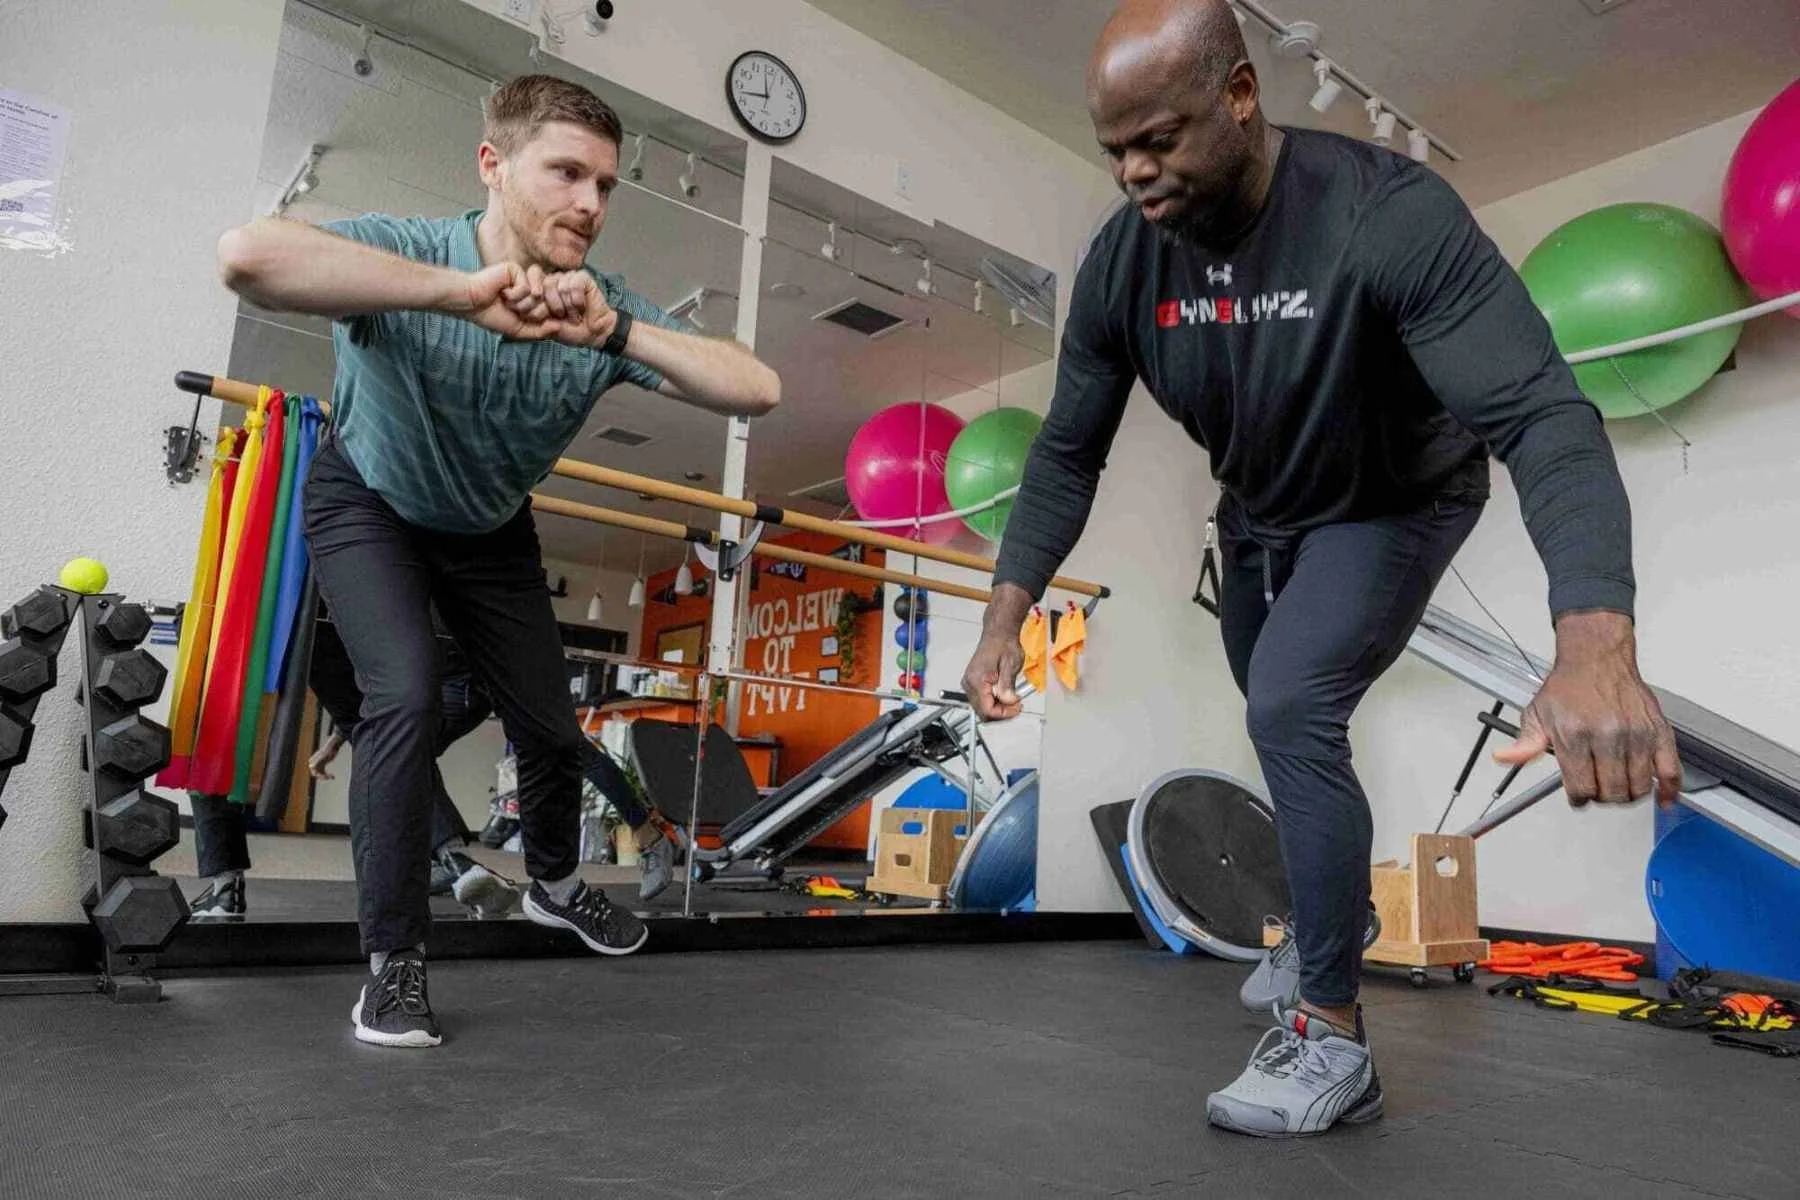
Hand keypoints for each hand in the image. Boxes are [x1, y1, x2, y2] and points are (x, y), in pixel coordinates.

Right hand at [308, 733, 345, 779]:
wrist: (332, 747)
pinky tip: (332, 776)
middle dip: (323, 776)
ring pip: (320, 774)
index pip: (314, 772)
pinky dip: (327, 775)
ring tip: (332, 777)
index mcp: (312, 762)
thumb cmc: (328, 751)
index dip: (320, 776)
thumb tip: (311, 767)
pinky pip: (323, 772)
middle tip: (329, 778)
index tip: (327, 777)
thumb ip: (317, 762)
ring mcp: (318, 764)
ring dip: (326, 776)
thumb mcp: (323, 757)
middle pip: (317, 774)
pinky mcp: (322, 765)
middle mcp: (314, 764)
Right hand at [454, 262, 563, 340]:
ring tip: (506, 300)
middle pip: (546, 303)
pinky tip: (502, 291)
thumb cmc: (492, 316)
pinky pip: (526, 287)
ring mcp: (524, 277)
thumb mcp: (519, 330)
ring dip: (520, 304)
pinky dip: (514, 294)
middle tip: (511, 309)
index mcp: (533, 301)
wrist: (472, 303)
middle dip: (528, 312)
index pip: (550, 310)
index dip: (536, 318)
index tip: (520, 317)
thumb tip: (559, 327)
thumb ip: (540, 331)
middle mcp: (531, 288)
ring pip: (537, 295)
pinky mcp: (517, 269)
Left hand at [535, 269, 618, 349]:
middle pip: (546, 283)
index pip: (533, 276)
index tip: (542, 314)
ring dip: (567, 307)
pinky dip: (577, 301)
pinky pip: (575, 286)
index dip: (535, 295)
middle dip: (553, 306)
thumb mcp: (544, 322)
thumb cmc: (568, 329)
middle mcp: (556, 279)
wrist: (592, 334)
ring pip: (561, 286)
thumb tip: (516, 301)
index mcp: (544, 287)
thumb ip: (532, 311)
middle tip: (561, 316)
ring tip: (573, 315)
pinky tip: (581, 308)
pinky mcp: (584, 278)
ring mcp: (570, 277)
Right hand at [962, 631, 1024, 720]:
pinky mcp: (974, 683)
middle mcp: (970, 683)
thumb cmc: (1003, 644)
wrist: (998, 634)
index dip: (1003, 713)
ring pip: (983, 707)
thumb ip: (1007, 686)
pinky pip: (983, 699)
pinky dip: (995, 701)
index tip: (1016, 709)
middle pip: (983, 711)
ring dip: (999, 707)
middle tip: (1016, 705)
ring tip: (1012, 699)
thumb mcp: (1010, 665)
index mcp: (976, 680)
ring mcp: (970, 683)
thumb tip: (1008, 701)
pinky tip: (1005, 694)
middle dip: (1002, 712)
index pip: (986, 709)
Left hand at [1493, 611, 1680, 807]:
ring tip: (1619, 786)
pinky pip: (1672, 771)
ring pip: (1638, 788)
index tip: (1578, 794)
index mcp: (1575, 736)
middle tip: (1598, 788)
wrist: (1596, 658)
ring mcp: (1637, 735)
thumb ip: (1525, 743)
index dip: (1578, 797)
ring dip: (1627, 795)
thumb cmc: (1568, 687)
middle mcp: (1608, 737)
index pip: (1580, 788)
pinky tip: (1662, 798)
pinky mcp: (1659, 732)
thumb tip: (1504, 759)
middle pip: (1611, 793)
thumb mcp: (1536, 714)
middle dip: (1601, 797)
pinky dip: (1669, 790)